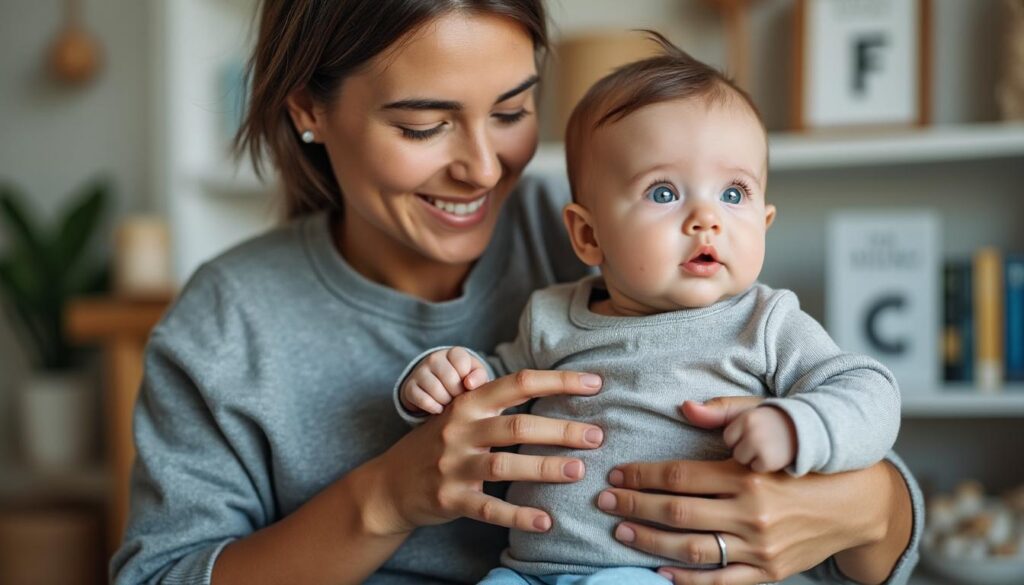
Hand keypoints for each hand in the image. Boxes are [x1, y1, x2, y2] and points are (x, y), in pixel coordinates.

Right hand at [362, 369, 604, 535]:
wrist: (389, 484)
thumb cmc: (437, 444)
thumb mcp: (459, 415)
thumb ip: (497, 405)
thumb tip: (552, 392)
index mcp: (467, 404)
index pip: (518, 383)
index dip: (558, 381)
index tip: (594, 383)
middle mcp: (459, 430)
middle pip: (517, 426)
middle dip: (561, 430)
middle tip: (596, 436)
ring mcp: (453, 466)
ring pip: (505, 466)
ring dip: (545, 468)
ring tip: (578, 471)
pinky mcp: (450, 499)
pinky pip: (489, 510)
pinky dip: (519, 516)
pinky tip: (546, 521)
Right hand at [400, 347, 490, 413]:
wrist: (437, 385)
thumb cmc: (462, 380)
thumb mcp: (475, 376)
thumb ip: (479, 377)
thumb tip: (469, 384)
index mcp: (453, 353)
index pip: (462, 363)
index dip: (468, 379)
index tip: (467, 386)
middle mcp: (434, 358)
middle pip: (449, 377)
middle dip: (458, 393)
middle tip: (459, 398)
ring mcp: (420, 371)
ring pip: (436, 390)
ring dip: (446, 402)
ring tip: (449, 403)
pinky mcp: (410, 386)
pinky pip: (423, 400)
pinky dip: (433, 408)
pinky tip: (439, 408)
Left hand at [596, 396, 896, 584]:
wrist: (856, 503)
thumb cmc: (804, 460)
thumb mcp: (771, 426)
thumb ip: (727, 413)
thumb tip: (684, 407)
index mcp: (748, 475)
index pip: (679, 477)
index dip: (641, 476)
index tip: (617, 473)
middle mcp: (752, 513)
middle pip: (676, 512)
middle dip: (633, 505)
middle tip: (604, 499)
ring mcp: (760, 548)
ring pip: (690, 548)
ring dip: (649, 540)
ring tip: (621, 529)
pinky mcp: (769, 573)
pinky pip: (719, 582)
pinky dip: (686, 579)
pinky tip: (658, 569)